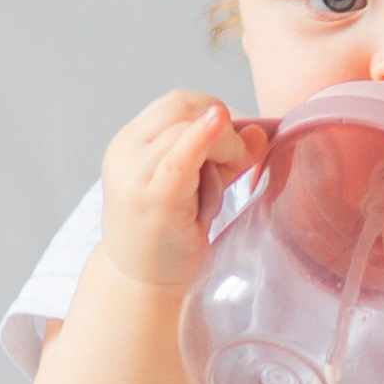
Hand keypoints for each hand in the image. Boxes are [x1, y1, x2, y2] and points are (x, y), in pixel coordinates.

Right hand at [96, 91, 264, 293]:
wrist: (140, 281)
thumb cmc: (169, 232)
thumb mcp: (197, 185)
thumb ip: (225, 156)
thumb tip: (258, 130)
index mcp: (130, 142)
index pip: (176, 103)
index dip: (213, 111)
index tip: (235, 138)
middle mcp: (124, 152)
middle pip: (180, 106)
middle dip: (219, 122)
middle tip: (236, 157)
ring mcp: (134, 175)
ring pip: (184, 127)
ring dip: (221, 143)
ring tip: (226, 175)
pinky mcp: (153, 198)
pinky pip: (179, 158)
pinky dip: (203, 139)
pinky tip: (222, 131)